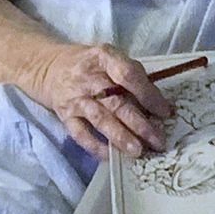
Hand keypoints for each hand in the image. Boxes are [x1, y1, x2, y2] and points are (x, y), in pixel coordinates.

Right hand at [24, 42, 172, 160]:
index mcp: (104, 57)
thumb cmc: (89, 64)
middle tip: (158, 140)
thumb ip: (130, 75)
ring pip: (101, 119)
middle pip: (116, 101)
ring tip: (138, 151)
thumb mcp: (109, 57)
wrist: (49, 68)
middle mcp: (89, 77)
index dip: (148, 94)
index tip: (165, 111)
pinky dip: (96, 146)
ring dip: (120, 137)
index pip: (128, 75)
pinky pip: (81, 134)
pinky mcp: (65, 116)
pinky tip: (110, 156)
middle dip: (140, 123)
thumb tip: (157, 103)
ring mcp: (76, 98)